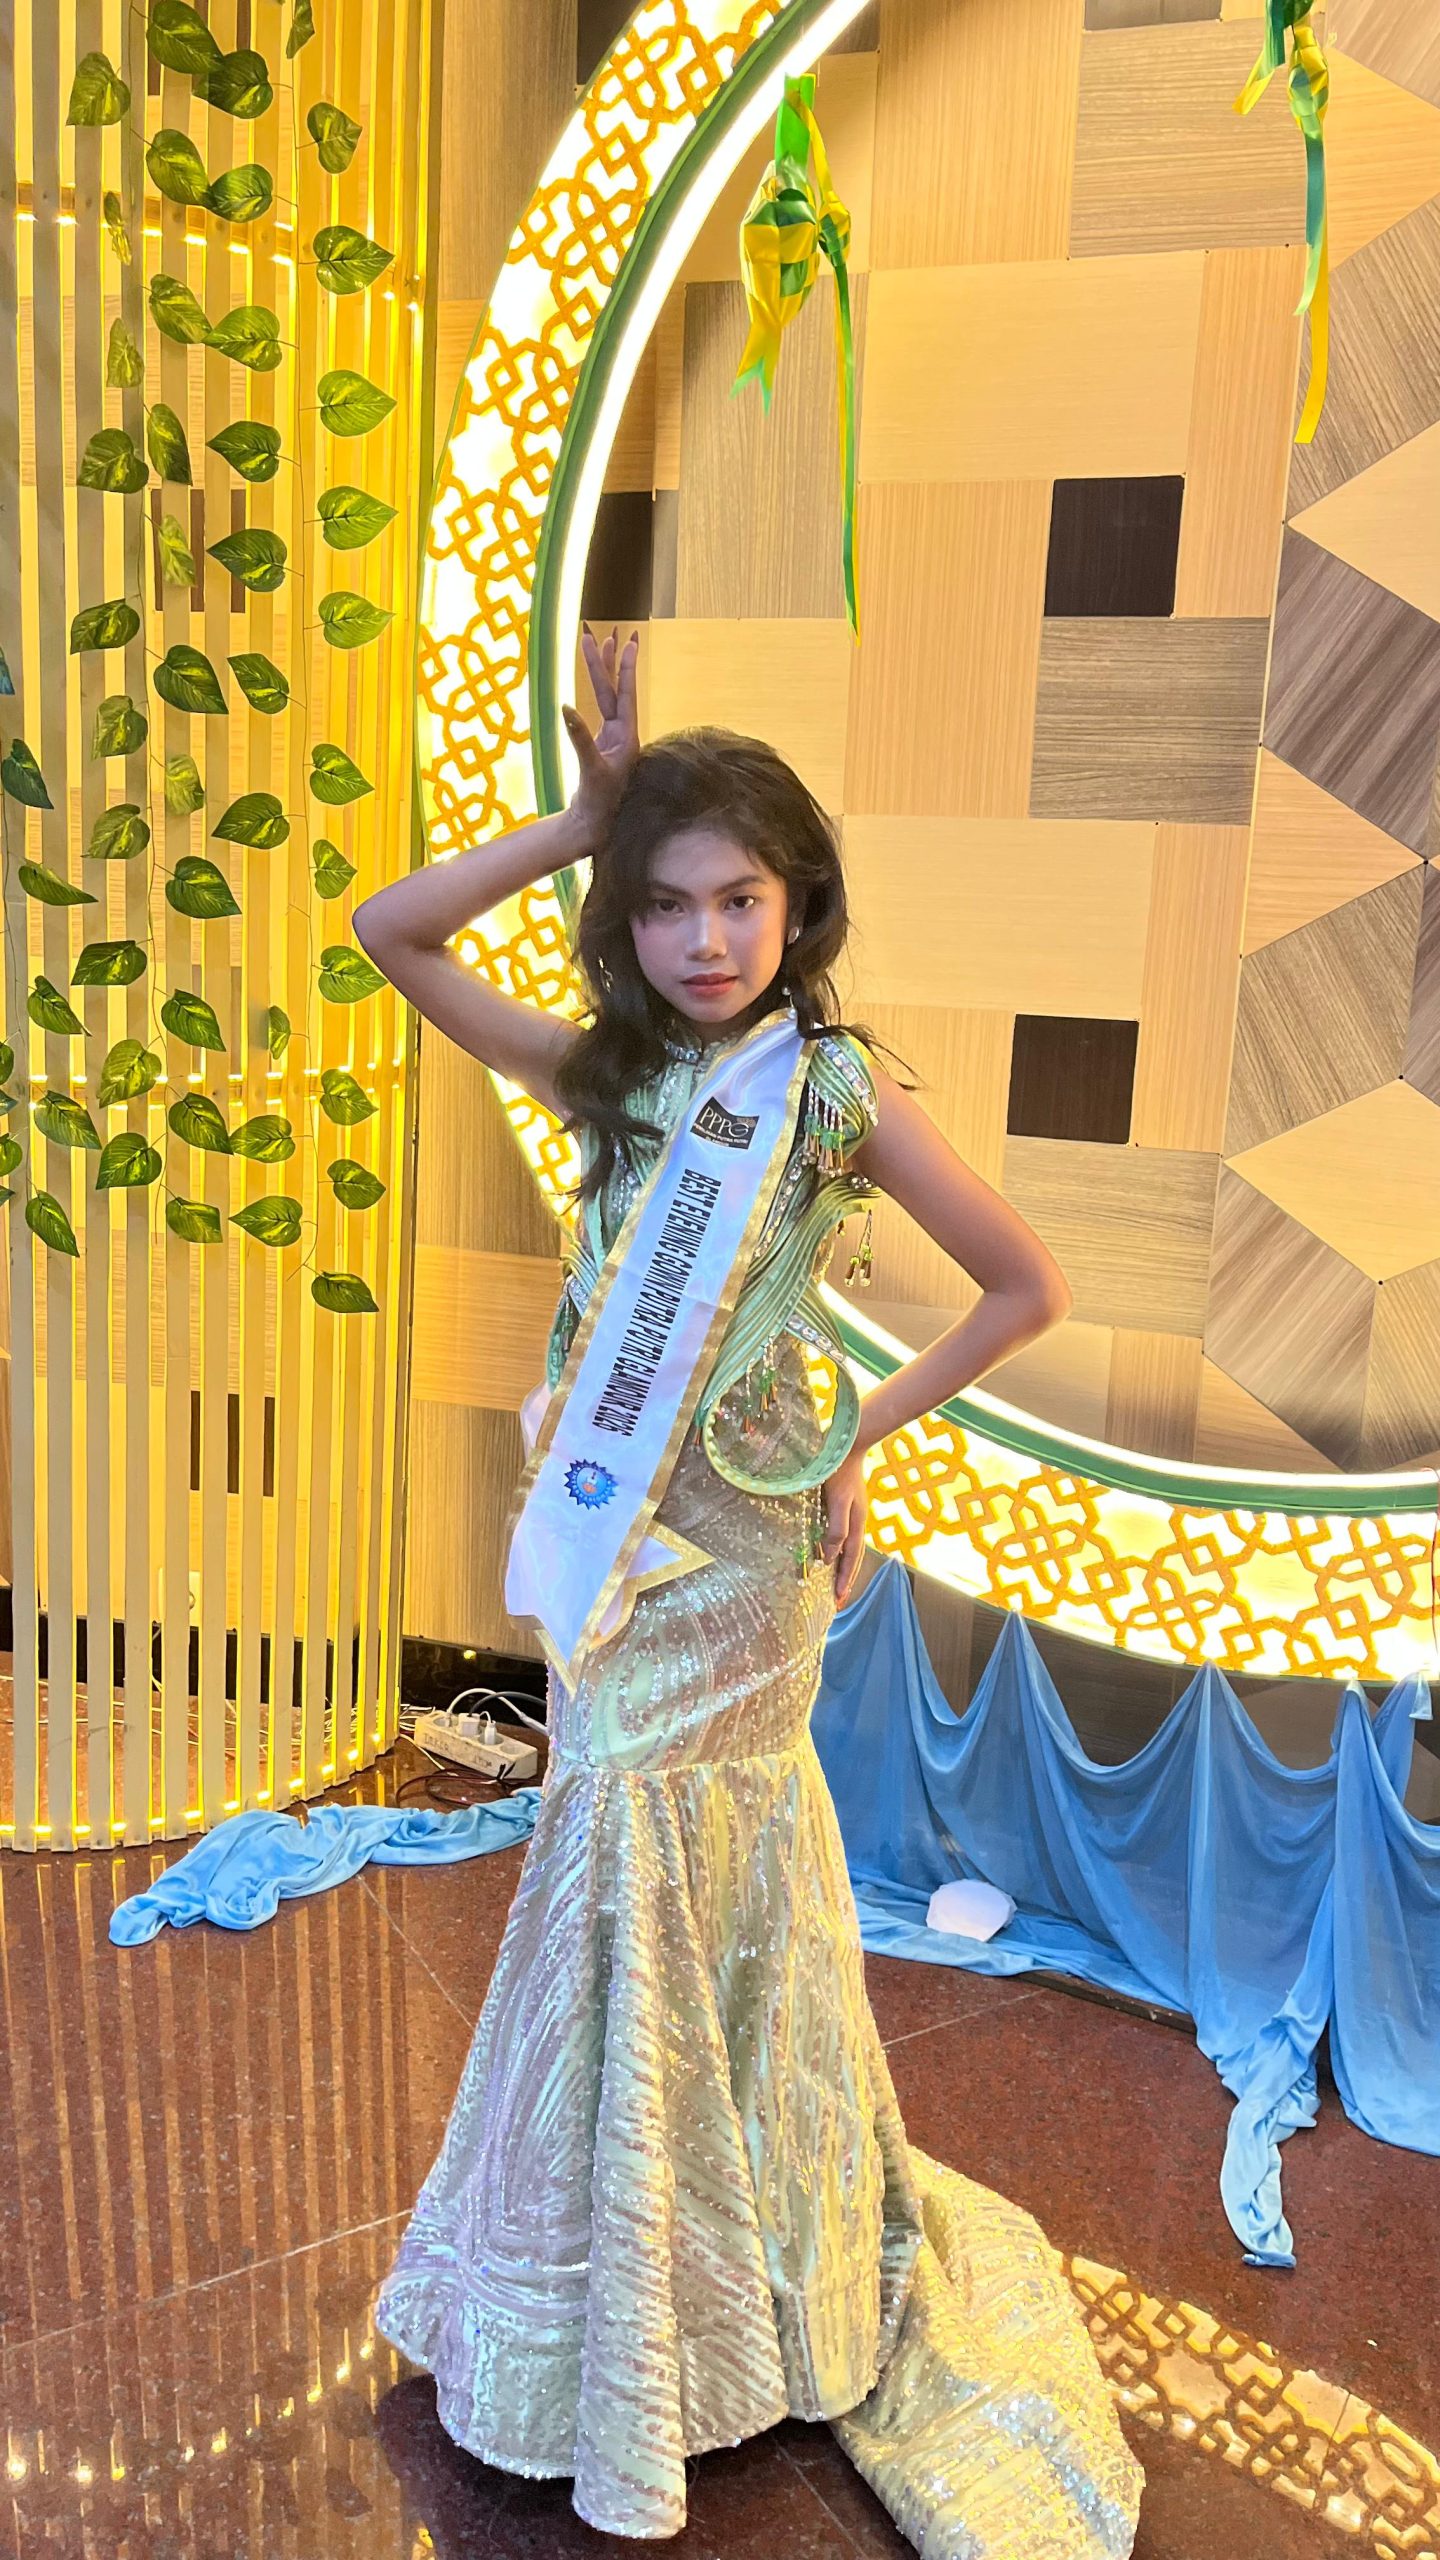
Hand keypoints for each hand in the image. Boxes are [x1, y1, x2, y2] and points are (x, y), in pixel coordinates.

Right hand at [562, 626, 640, 846]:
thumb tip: (565, 708)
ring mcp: (612, 738)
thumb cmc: (598, 802)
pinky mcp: (600, 744)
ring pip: (605, 697)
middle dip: (608, 661)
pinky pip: (597, 710)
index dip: (626, 667)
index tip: (630, 642)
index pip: (626, 694)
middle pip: (613, 689)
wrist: (594, 825)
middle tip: (605, 632)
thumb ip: (579, 737)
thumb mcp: (590, 768)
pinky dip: (592, 693)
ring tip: (598, 643)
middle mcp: (622, 734)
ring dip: (600, 672)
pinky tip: (590, 679)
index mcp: (626, 737)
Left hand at [820, 1447, 867, 1605]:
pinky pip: (842, 1535)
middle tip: (837, 1600)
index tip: (837, 1601)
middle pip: (852, 1558)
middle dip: (845, 1579)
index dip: (843, 1580)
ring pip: (848, 1548)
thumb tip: (829, 1557)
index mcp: (857, 1524)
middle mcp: (857, 1521)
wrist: (849, 1442)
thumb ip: (836, 1528)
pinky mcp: (843, 1504)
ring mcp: (852, 1513)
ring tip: (834, 1583)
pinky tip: (829, 1551)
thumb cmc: (839, 1470)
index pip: (850, 1560)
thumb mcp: (837, 1501)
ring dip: (841, 1567)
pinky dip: (837, 1549)